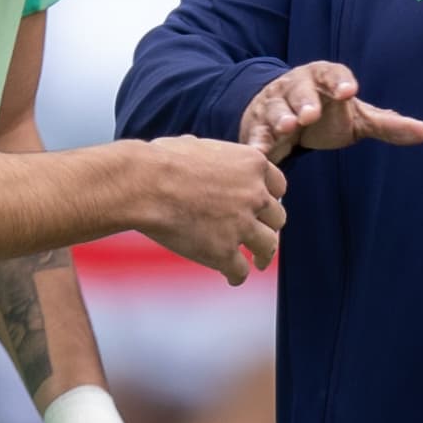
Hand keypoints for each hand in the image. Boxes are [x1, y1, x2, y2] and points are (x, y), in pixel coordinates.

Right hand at [132, 134, 290, 281]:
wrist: (144, 184)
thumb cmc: (160, 161)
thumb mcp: (197, 145)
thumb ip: (213, 157)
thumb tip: (203, 156)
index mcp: (252, 164)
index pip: (278, 186)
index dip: (270, 199)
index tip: (263, 209)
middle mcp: (255, 195)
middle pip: (277, 217)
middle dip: (269, 226)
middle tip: (261, 234)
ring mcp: (242, 225)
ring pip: (268, 246)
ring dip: (263, 255)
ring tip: (258, 262)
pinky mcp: (224, 252)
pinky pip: (240, 270)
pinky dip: (236, 275)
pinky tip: (232, 277)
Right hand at [240, 61, 422, 163]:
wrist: (283, 118)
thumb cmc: (327, 115)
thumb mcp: (357, 119)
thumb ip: (388, 125)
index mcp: (324, 78)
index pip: (332, 73)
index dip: (340, 81)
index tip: (350, 91)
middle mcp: (297, 87)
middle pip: (300, 89)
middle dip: (305, 100)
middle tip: (310, 114)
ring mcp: (274, 105)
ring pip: (275, 108)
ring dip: (281, 116)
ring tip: (289, 126)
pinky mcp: (257, 128)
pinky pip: (256, 134)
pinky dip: (256, 142)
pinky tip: (259, 153)